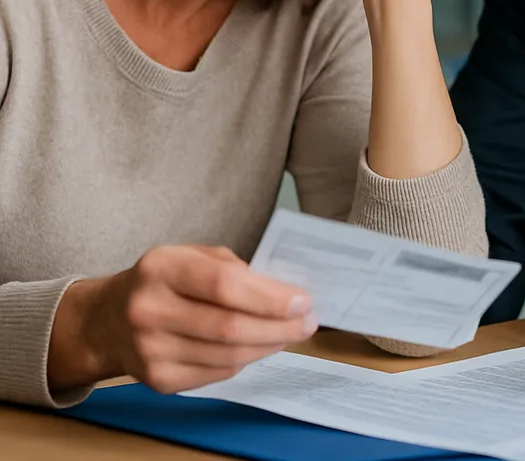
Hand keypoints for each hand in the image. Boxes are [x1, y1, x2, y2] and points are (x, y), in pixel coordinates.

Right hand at [48, 245, 316, 394]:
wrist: (106, 320)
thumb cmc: (163, 280)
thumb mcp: (191, 255)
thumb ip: (233, 268)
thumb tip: (282, 293)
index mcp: (161, 267)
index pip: (224, 285)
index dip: (269, 297)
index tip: (302, 300)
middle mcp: (149, 309)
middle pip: (230, 327)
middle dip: (279, 327)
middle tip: (307, 323)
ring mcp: (150, 350)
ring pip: (227, 355)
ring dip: (268, 346)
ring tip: (290, 334)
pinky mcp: (156, 379)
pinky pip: (215, 373)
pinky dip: (244, 360)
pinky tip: (259, 347)